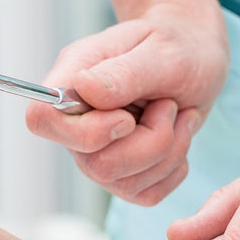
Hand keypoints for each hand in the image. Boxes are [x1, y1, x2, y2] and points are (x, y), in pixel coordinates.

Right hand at [26, 3, 228, 204]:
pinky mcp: (126, 174)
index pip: (42, 119)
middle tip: (169, 105)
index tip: (126, 117)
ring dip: (168, 150)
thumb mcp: (163, 51)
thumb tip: (84, 87)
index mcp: (75, 78)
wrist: (198, 57)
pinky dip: (175, 167)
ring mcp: (99, 152)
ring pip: (124, 183)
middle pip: (94, 164)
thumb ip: (125, 72)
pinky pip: (147, 193)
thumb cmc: (177, 46)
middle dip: (149, 141)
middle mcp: (80, 121)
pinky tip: (179, 134)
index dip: (84, 131)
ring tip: (177, 113)